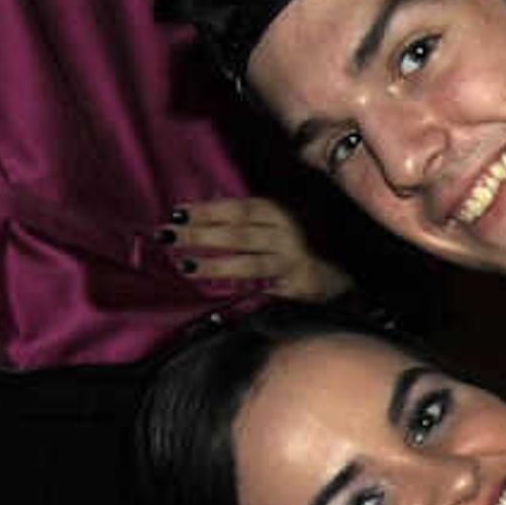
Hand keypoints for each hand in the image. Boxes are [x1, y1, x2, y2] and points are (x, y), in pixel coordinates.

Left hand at [164, 195, 349, 301]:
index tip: (176, 214)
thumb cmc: (294, 242)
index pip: (236, 209)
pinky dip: (240, 292)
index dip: (206, 211)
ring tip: (186, 267)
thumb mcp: (271, 220)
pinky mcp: (296, 287)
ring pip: (249, 264)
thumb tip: (196, 212)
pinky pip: (264, 290)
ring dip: (215, 266)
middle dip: (200, 236)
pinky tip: (218, 294)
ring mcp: (292, 262)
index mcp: (277, 212)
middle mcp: (286, 234)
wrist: (337, 272)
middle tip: (168, 237)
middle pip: (237, 234)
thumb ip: (240, 216)